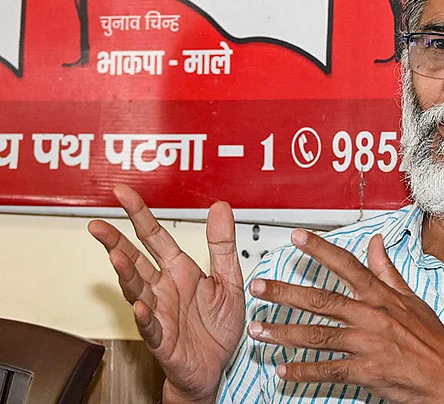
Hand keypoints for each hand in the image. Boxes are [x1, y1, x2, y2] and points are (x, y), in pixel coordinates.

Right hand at [88, 186, 244, 402]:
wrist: (217, 366)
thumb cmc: (217, 326)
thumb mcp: (229, 279)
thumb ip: (222, 244)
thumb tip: (220, 206)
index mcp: (179, 270)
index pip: (155, 236)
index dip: (139, 214)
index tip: (122, 193)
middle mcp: (164, 288)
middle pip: (134, 260)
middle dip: (115, 241)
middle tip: (97, 225)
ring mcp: (159, 312)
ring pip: (136, 289)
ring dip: (125, 273)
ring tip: (115, 255)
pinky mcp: (162, 339)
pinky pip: (150, 326)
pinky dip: (144, 316)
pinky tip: (139, 306)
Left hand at [247, 229, 443, 403]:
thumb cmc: (434, 341)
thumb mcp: (413, 300)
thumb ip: (388, 271)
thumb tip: (375, 243)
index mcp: (382, 296)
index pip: (347, 265)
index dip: (320, 249)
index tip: (296, 237)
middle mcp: (372, 316)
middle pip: (321, 300)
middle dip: (285, 293)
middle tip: (258, 287)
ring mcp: (368, 344)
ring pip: (318, 335)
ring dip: (284, 333)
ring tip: (259, 330)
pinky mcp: (367, 372)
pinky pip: (328, 370)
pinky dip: (304, 372)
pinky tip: (284, 372)